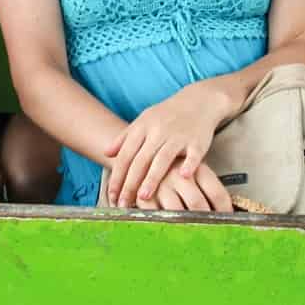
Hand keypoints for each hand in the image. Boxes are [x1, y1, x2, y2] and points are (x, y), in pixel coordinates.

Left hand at [104, 80, 233, 207]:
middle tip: (123, 203)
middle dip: (130, 184)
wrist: (198, 100)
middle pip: (140, 161)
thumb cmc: (167, 115)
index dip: (117, 176)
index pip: (125, 155)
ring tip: (143, 197)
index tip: (111, 195)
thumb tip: (106, 153)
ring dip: (152, 178)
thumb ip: (125, 137)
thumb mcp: (144, 120)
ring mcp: (178, 136)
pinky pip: (193, 154)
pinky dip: (189, 165)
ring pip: (162, 159)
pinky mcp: (197, 141)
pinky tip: (183, 176)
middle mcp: (158, 132)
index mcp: (143, 127)